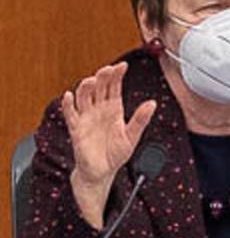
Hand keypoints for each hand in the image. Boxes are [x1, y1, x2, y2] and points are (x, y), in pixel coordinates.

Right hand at [61, 62, 156, 227]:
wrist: (102, 171)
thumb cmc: (116, 153)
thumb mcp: (132, 136)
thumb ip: (140, 119)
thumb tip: (152, 104)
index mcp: (114, 108)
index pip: (114, 86)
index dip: (117, 75)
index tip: (122, 65)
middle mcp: (99, 109)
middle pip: (98, 87)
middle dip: (102, 77)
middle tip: (108, 70)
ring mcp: (86, 117)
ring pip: (83, 97)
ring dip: (85, 88)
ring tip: (91, 80)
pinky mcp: (76, 129)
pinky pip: (70, 114)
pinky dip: (68, 105)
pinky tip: (69, 96)